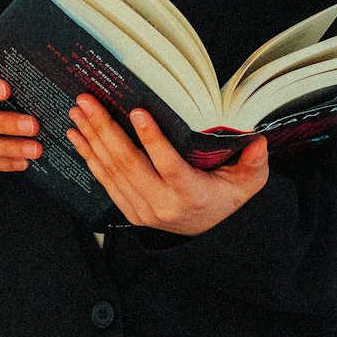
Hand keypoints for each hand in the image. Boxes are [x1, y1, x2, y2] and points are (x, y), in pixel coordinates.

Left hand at [65, 94, 268, 235]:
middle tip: (89, 102)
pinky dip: (89, 156)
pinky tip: (77, 136)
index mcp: (190, 194)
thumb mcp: (247, 183)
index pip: (168, 165)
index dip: (152, 139)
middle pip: (129, 164)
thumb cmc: (224, 198)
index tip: (138, 112)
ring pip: (112, 170)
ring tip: (78, 112)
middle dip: (105, 129)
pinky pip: (104, 181)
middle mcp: (162, 204)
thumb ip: (254, 163)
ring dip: (92, 139)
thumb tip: (258, 142)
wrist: (207, 235)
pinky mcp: (128, 210)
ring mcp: (142, 209)